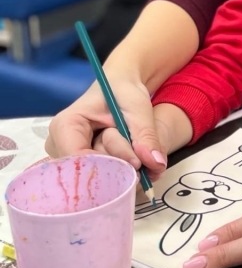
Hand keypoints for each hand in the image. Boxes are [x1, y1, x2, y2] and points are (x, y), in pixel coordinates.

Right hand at [46, 73, 170, 176]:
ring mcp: (68, 158)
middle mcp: (60, 146)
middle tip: (143, 161)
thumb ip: (146, 135)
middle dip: (118, 169)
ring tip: (139, 157)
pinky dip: (120, 175)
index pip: (78, 158)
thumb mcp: (139, 109)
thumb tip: (155, 163)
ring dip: (121, 171)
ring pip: (95, 177)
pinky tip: (134, 166)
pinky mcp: (79, 166)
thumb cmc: (124, 92)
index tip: (136, 165)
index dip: (107, 166)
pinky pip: (98, 178)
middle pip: (86, 171)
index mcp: (66, 125)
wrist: (121, 89)